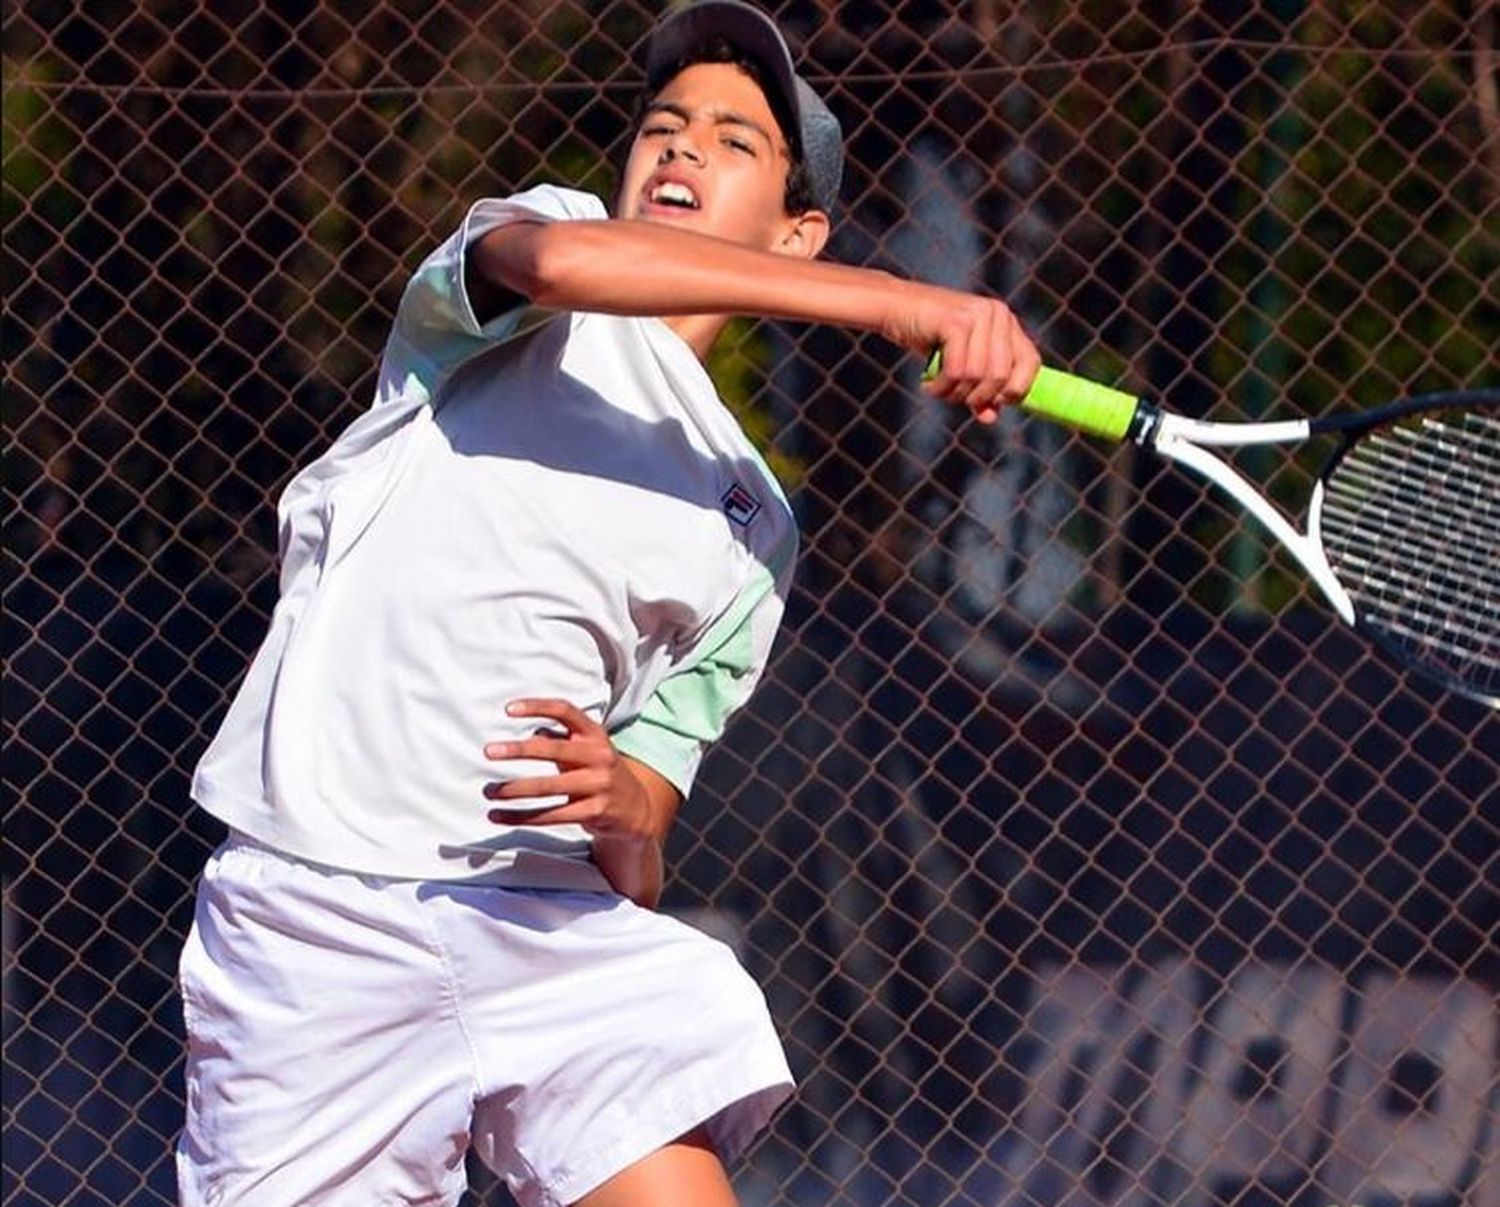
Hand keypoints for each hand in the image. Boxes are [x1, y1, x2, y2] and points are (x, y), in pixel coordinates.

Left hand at [483, 699, 653, 838]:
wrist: (637, 808)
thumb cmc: (599, 772)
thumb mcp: (587, 749)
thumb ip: (561, 738)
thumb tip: (531, 731)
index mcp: (595, 734)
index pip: (566, 711)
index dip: (538, 707)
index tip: (508, 709)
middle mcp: (599, 756)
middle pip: (555, 750)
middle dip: (519, 751)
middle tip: (489, 751)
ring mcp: (599, 785)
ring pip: (549, 787)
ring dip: (514, 790)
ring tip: (488, 791)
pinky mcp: (594, 812)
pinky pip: (551, 815)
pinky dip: (521, 817)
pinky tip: (498, 816)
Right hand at [885, 283, 1040, 424]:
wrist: (893, 307)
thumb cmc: (928, 335)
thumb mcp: (960, 363)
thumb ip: (979, 388)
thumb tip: (991, 418)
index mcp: (1005, 321)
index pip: (1031, 362)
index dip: (1017, 390)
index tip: (994, 403)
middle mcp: (997, 314)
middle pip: (1001, 375)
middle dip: (977, 397)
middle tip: (955, 398)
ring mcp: (978, 315)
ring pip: (978, 376)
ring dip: (955, 393)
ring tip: (938, 390)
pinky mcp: (956, 321)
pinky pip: (957, 370)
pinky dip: (941, 386)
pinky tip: (928, 385)